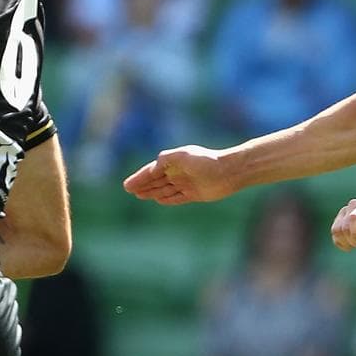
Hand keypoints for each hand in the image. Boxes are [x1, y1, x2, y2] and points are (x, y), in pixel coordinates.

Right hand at [123, 145, 237, 204]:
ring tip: (139, 195)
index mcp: (174, 162)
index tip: (127, 185)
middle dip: (143, 185)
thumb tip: (153, 166)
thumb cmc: (205, 161)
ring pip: (164, 189)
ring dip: (151, 192)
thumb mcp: (182, 156)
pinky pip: (176, 197)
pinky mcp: (194, 194)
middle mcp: (178, 173)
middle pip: (156, 180)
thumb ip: (166, 159)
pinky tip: (158, 200)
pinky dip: (166, 199)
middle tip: (129, 190)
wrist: (227, 172)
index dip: (139, 178)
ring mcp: (185, 184)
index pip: (152, 171)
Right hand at [331, 198, 355, 250]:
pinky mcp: (339, 218)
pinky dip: (342, 242)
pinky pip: (334, 233)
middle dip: (354, 239)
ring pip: (336, 230)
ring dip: (347, 241)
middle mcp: (355, 204)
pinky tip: (352, 242)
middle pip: (344, 226)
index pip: (354, 218)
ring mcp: (345, 210)